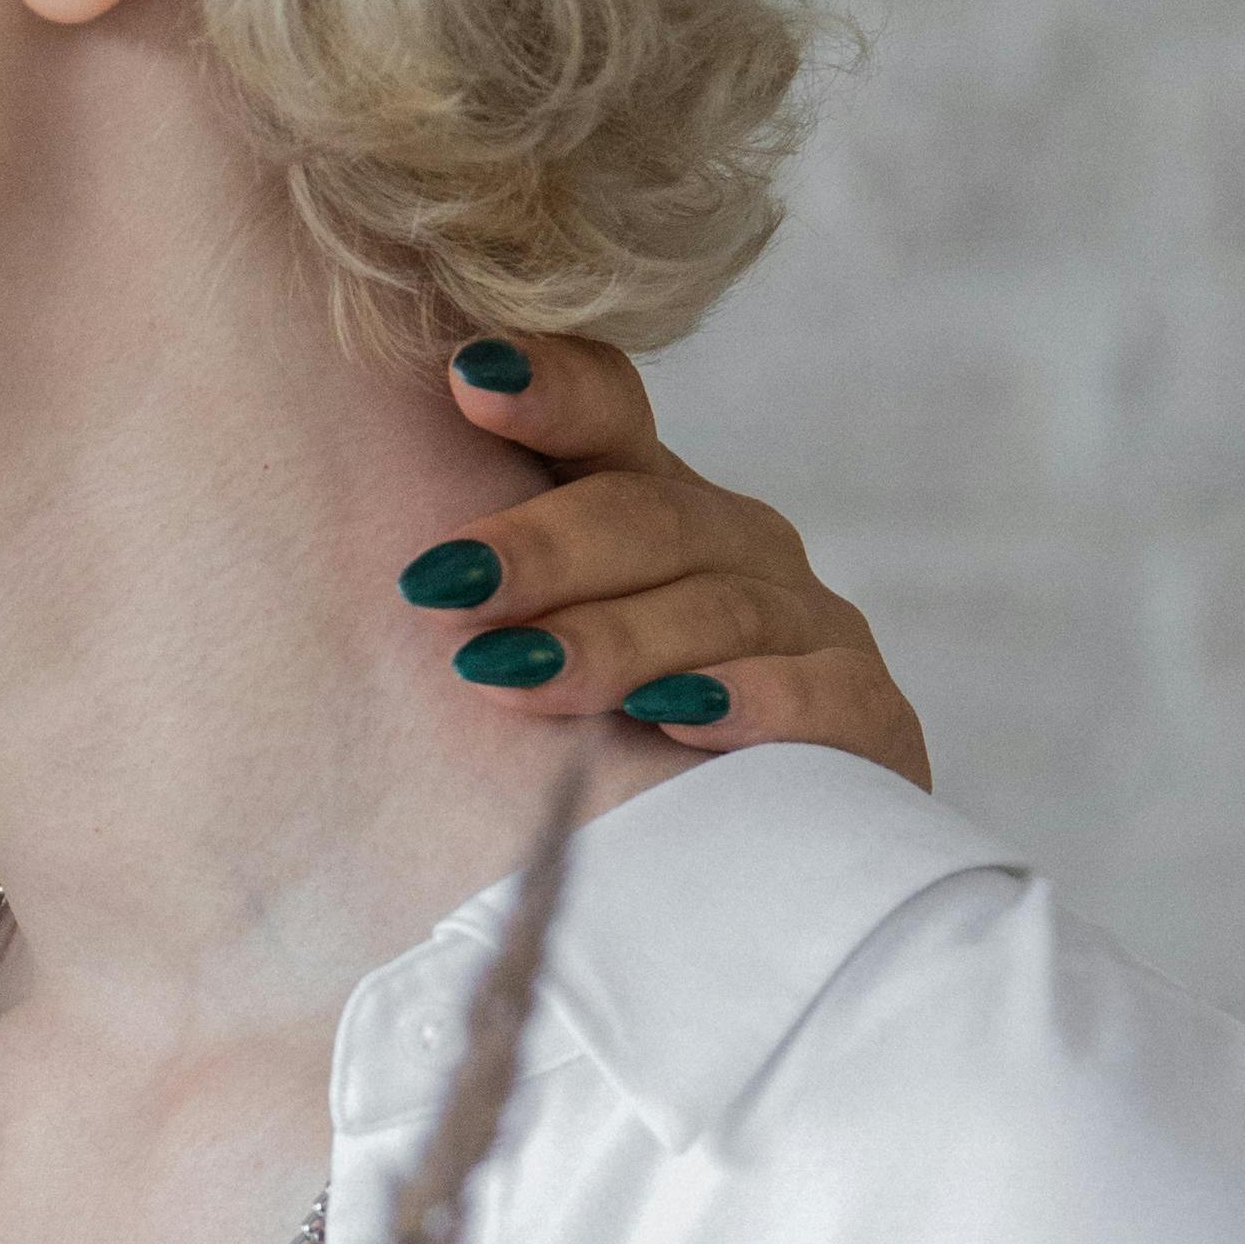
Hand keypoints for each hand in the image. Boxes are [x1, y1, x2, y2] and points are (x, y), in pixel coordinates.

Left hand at [404, 336, 930, 784]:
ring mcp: (809, 624)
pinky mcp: (870, 714)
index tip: (470, 380)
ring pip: (717, 610)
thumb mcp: (538, 661)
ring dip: (613, 641)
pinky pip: (826, 694)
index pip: (608, 416)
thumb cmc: (604, 757)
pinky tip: (683, 721)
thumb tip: (375, 579)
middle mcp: (736, 546)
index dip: (550, 392)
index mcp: (650, 510)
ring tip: (516, 675)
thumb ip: (481, 601)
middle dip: (541, 551)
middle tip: (444, 586)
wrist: (761, 863)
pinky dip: (755, 703)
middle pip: (647, 518)